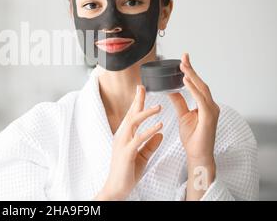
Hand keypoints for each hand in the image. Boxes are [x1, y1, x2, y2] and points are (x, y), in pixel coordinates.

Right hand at [95, 85, 162, 200]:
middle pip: (130, 114)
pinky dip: (150, 131)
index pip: (131, 116)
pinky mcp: (126, 153)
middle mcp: (121, 136)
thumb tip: (160, 134)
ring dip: (146, 113)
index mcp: (124, 136)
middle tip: (143, 87)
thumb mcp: (142, 156)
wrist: (117, 188)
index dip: (137, 103)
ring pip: (133, 122)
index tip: (142, 90)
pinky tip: (159, 126)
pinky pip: (138, 139)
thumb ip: (150, 145)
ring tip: (159, 107)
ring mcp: (122, 143)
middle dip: (137, 100)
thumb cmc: (127, 172)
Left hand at [169, 53, 218, 199]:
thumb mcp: (183, 116)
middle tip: (183, 56)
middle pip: (201, 83)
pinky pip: (201, 100)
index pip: (197, 84)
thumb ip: (179, 102)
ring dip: (192, 76)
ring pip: (202, 89)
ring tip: (182, 65)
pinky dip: (193, 89)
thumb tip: (171, 89)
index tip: (183, 59)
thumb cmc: (193, 138)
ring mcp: (211, 111)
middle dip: (191, 69)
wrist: (198, 155)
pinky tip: (185, 81)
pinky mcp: (209, 117)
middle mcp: (211, 105)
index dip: (191, 71)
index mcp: (205, 104)